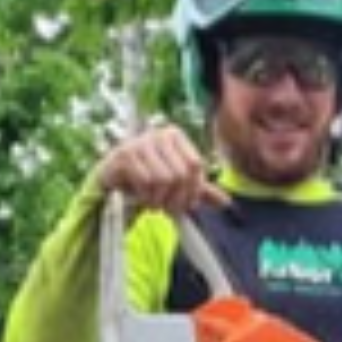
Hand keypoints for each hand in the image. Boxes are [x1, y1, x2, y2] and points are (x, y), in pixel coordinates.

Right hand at [95, 124, 225, 215]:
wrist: (114, 178)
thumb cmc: (149, 180)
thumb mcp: (178, 185)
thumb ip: (200, 191)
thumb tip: (226, 202)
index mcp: (176, 136)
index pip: (196, 164)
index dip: (195, 189)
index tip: (188, 204)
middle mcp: (159, 134)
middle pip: (181, 173)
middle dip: (177, 198)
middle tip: (168, 207)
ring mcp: (141, 142)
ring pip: (164, 179)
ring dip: (160, 199)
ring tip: (154, 202)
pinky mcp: (125, 153)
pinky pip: (146, 181)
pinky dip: (146, 196)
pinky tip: (142, 197)